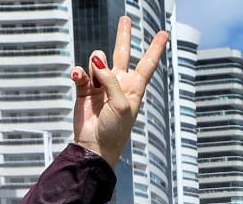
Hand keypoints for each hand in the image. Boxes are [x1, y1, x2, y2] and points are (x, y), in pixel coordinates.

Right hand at [70, 17, 168, 166]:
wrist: (96, 145)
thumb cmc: (116, 130)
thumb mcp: (122, 105)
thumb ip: (111, 80)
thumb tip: (97, 62)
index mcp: (135, 87)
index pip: (147, 63)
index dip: (155, 48)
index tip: (164, 33)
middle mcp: (119, 82)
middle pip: (122, 53)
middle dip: (124, 35)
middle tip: (125, 18)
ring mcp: (101, 84)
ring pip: (98, 59)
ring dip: (96, 65)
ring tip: (95, 82)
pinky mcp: (85, 89)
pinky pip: (81, 72)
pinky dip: (79, 72)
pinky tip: (79, 77)